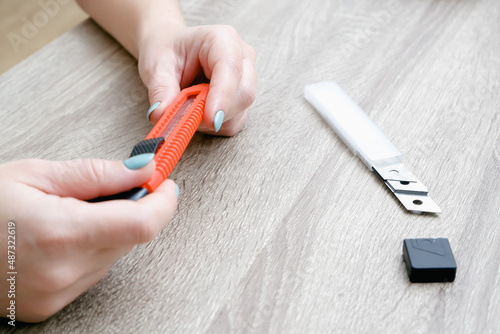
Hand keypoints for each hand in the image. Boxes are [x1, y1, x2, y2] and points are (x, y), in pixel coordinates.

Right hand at [0, 156, 176, 321]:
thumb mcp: (37, 174)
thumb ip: (98, 174)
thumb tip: (143, 169)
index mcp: (59, 232)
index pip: (142, 224)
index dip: (164, 202)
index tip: (166, 185)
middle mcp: (62, 270)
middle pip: (132, 238)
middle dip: (134, 210)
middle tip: (116, 188)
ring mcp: (57, 293)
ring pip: (116, 256)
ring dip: (112, 231)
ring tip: (76, 213)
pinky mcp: (52, 305)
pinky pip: (95, 273)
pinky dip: (94, 250)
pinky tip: (66, 236)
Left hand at [139, 24, 256, 135]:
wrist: (172, 51)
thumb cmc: (167, 51)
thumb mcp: (156, 67)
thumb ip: (160, 90)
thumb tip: (162, 114)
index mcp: (222, 40)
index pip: (231, 69)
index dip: (223, 96)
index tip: (210, 120)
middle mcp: (241, 58)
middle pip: (243, 94)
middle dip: (216, 112)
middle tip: (186, 117)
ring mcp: (246, 79)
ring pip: (239, 112)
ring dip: (210, 120)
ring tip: (186, 107)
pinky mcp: (242, 99)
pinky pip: (234, 122)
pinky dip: (212, 125)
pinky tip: (197, 111)